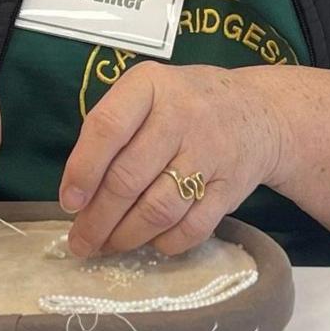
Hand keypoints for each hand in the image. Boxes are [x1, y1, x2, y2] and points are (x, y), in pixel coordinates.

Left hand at [58, 62, 287, 258]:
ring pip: (158, 209)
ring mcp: (211, 152)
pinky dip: (166, 243)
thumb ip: (113, 131)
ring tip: (108, 245)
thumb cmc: (185, 104)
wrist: (259, 110)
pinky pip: (193, 227)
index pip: (108, 127)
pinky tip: (150, 242)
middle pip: (129, 177)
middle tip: (81, 241)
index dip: (83, 169)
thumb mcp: (149, 94)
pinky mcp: (231, 187)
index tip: (70, 202)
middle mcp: (182, 115)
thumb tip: (78, 194)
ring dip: (126, 236)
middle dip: (98, 218)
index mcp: (151, 85)